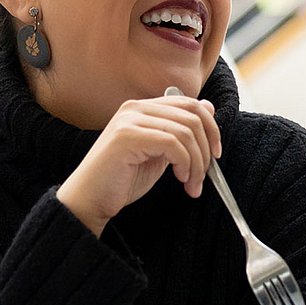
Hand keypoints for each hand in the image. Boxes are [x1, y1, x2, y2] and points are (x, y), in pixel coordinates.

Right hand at [56, 92, 221, 234]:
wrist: (90, 200)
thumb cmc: (122, 180)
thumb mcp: (160, 154)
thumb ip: (180, 133)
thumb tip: (209, 108)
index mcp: (143, 108)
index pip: (190, 104)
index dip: (211, 128)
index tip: (215, 154)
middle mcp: (135, 108)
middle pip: (192, 116)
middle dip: (206, 149)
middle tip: (203, 176)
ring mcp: (130, 120)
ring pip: (185, 131)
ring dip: (196, 162)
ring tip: (191, 183)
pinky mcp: (127, 137)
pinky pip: (172, 144)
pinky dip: (184, 163)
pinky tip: (180, 179)